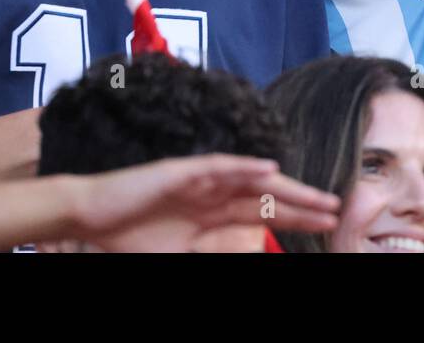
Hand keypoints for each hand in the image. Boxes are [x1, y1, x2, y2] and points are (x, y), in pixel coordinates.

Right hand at [71, 154, 339, 245]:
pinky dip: (244, 168)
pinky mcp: (179, 171)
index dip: (296, 216)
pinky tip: (269, 171)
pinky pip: (218, 167)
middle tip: (336, 207)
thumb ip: (213, 251)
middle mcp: (212, 192)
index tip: (326, 222)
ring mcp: (198, 179)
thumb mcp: (180, 254)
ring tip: (316, 195)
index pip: (264, 212)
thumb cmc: (128, 239)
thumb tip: (247, 254)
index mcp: (214, 212)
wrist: (88, 219)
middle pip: (266, 196)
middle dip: (302, 202)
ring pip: (251, 180)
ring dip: (285, 186)